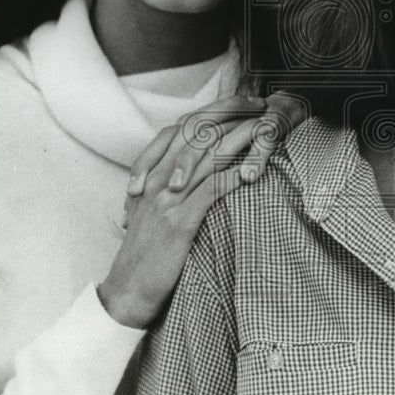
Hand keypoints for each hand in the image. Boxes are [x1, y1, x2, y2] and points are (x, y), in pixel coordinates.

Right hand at [99, 92, 307, 328]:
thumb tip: (194, 174)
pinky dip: (235, 175)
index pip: (185, 125)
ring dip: (242, 137)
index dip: (215, 109)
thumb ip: (169, 188)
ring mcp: (167, 198)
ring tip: (266, 127)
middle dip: (233, 111)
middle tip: (261, 105)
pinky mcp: (179, 221)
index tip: (242, 104)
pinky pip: (211, 190)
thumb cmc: (145, 253)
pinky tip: (255, 168)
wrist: (127, 290)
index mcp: (152, 172)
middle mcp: (158, 177)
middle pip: (199, 129)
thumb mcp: (151, 212)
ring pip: (209, 154)